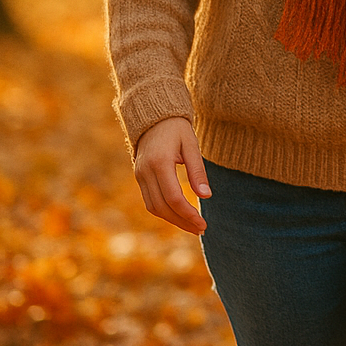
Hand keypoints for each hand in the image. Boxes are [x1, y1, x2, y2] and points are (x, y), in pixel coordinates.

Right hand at [133, 116, 210, 234]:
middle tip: (200, 229)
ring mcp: (139, 175)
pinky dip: (164, 211)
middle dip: (181, 221)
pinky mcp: (139, 177)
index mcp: (159, 163)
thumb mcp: (191, 145)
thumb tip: (206, 196)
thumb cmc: (176, 129)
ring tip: (192, 226)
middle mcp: (145, 172)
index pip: (173, 197)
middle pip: (162, 207)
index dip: (188, 214)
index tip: (203, 223)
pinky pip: (150, 201)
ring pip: (153, 207)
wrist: (153, 117)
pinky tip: (179, 215)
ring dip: (172, 220)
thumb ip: (198, 170)